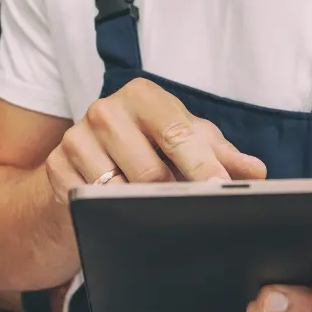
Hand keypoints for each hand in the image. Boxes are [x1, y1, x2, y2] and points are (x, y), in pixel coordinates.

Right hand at [45, 78, 266, 201]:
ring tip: (151, 212)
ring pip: (120, 192)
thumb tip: (255, 171)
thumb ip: (220, 154)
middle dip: (172, 196)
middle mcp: (106, 110)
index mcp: (142, 96)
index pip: (178, 133)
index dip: (202, 165)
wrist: (80, 167)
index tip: (220, 189)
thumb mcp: (182, 145)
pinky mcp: (56, 170)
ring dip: (141, 209)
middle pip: (150, 171)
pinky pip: (92, 205)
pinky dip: (109, 215)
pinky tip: (115, 215)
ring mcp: (76, 139)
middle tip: (187, 212)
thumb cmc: (142, 150)